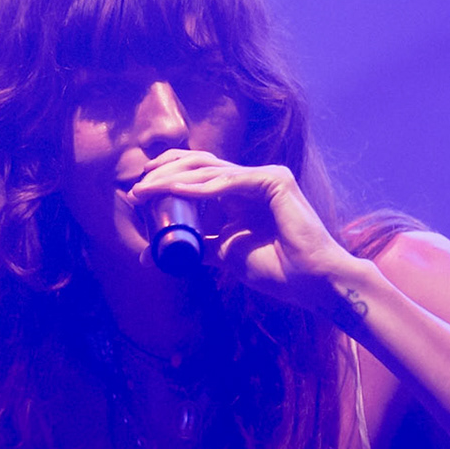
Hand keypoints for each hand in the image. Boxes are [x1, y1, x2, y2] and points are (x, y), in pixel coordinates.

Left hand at [128, 150, 359, 305]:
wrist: (311, 283)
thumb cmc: (277, 270)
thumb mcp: (224, 255)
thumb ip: (193, 248)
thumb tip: (151, 257)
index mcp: (241, 193)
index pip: (199, 174)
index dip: (168, 176)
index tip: (139, 191)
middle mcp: (252, 180)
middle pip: (200, 166)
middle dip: (164, 173)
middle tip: (137, 188)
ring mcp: (265, 177)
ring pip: (210, 171)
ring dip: (174, 179)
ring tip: (146, 190)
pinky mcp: (275, 181)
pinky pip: (229, 182)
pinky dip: (201, 188)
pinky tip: (176, 191)